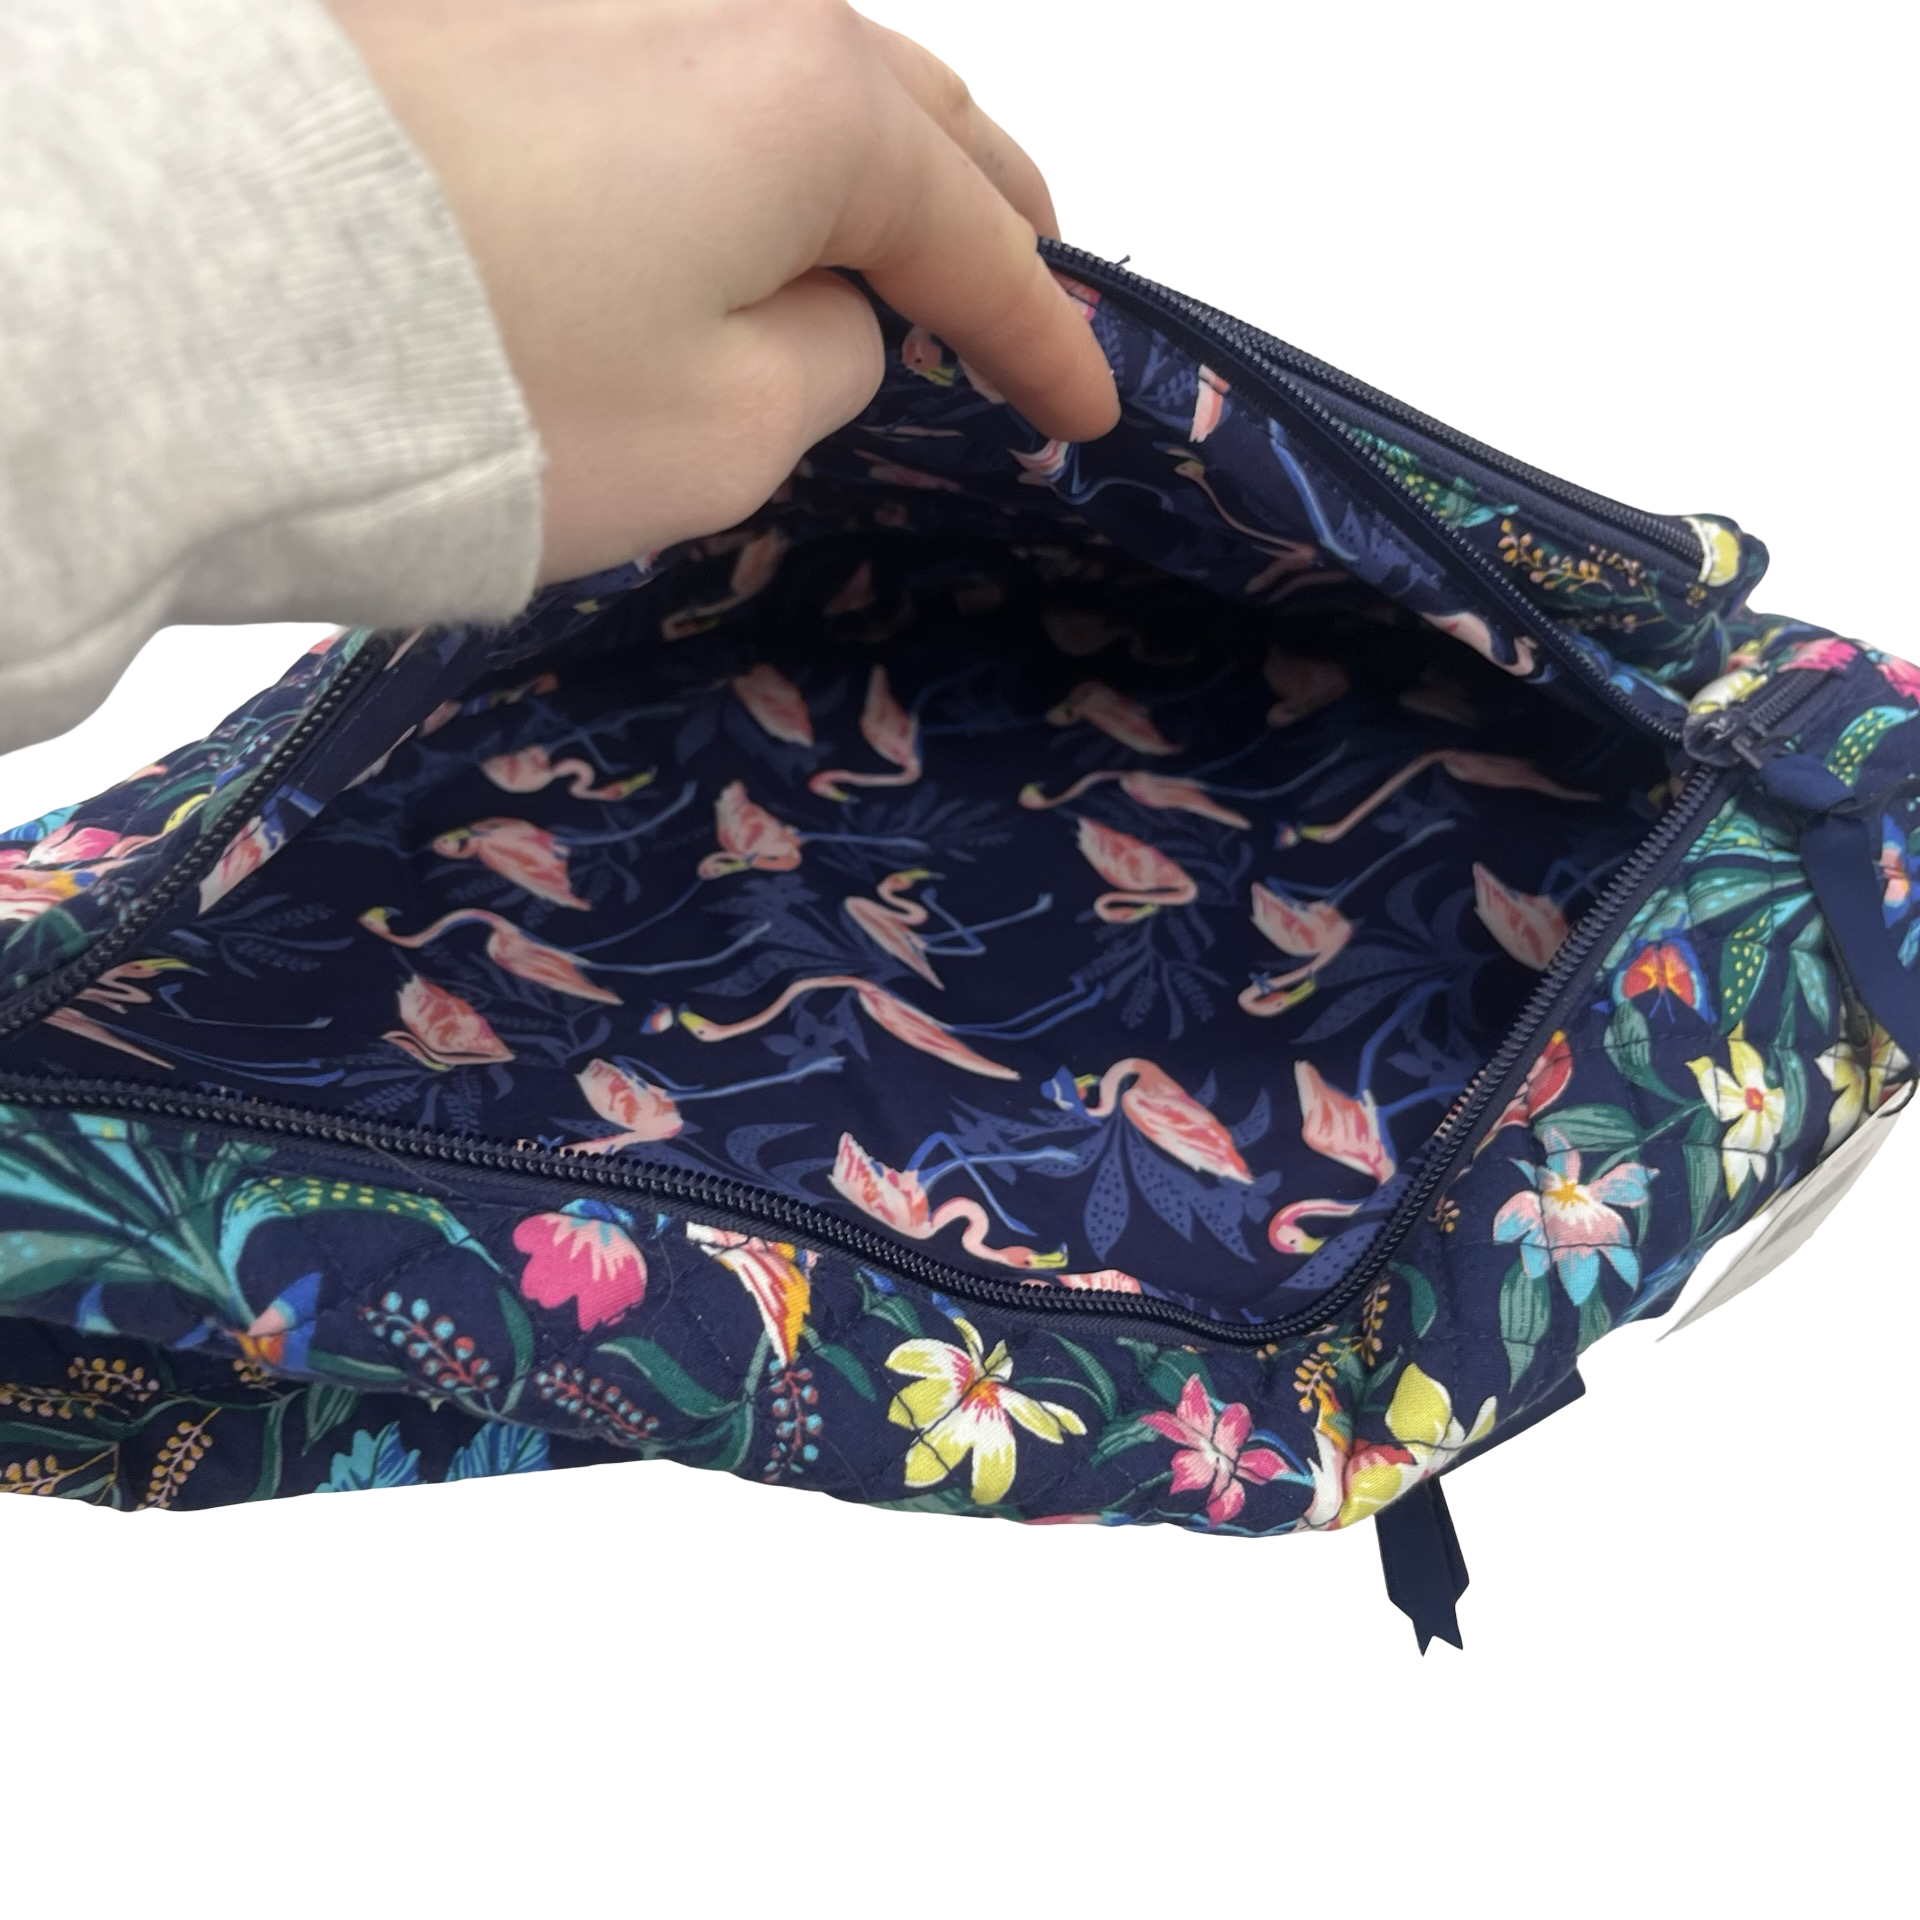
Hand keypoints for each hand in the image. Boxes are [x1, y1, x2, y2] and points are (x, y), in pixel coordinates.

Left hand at [326, 0, 1118, 583]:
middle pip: (904, 110)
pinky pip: (677, 75)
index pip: (976, 236)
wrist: (198, 295)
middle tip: (1023, 276)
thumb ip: (821, 364)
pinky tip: (738, 195)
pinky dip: (741, 144)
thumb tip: (819, 311)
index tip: (1088, 407)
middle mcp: (719, 5)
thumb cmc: (498, 388)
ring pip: (790, 75)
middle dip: (980, 204)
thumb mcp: (722, 431)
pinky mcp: (490, 21)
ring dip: (862, 157)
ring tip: (896, 233)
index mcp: (814, 106)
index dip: (1043, 337)